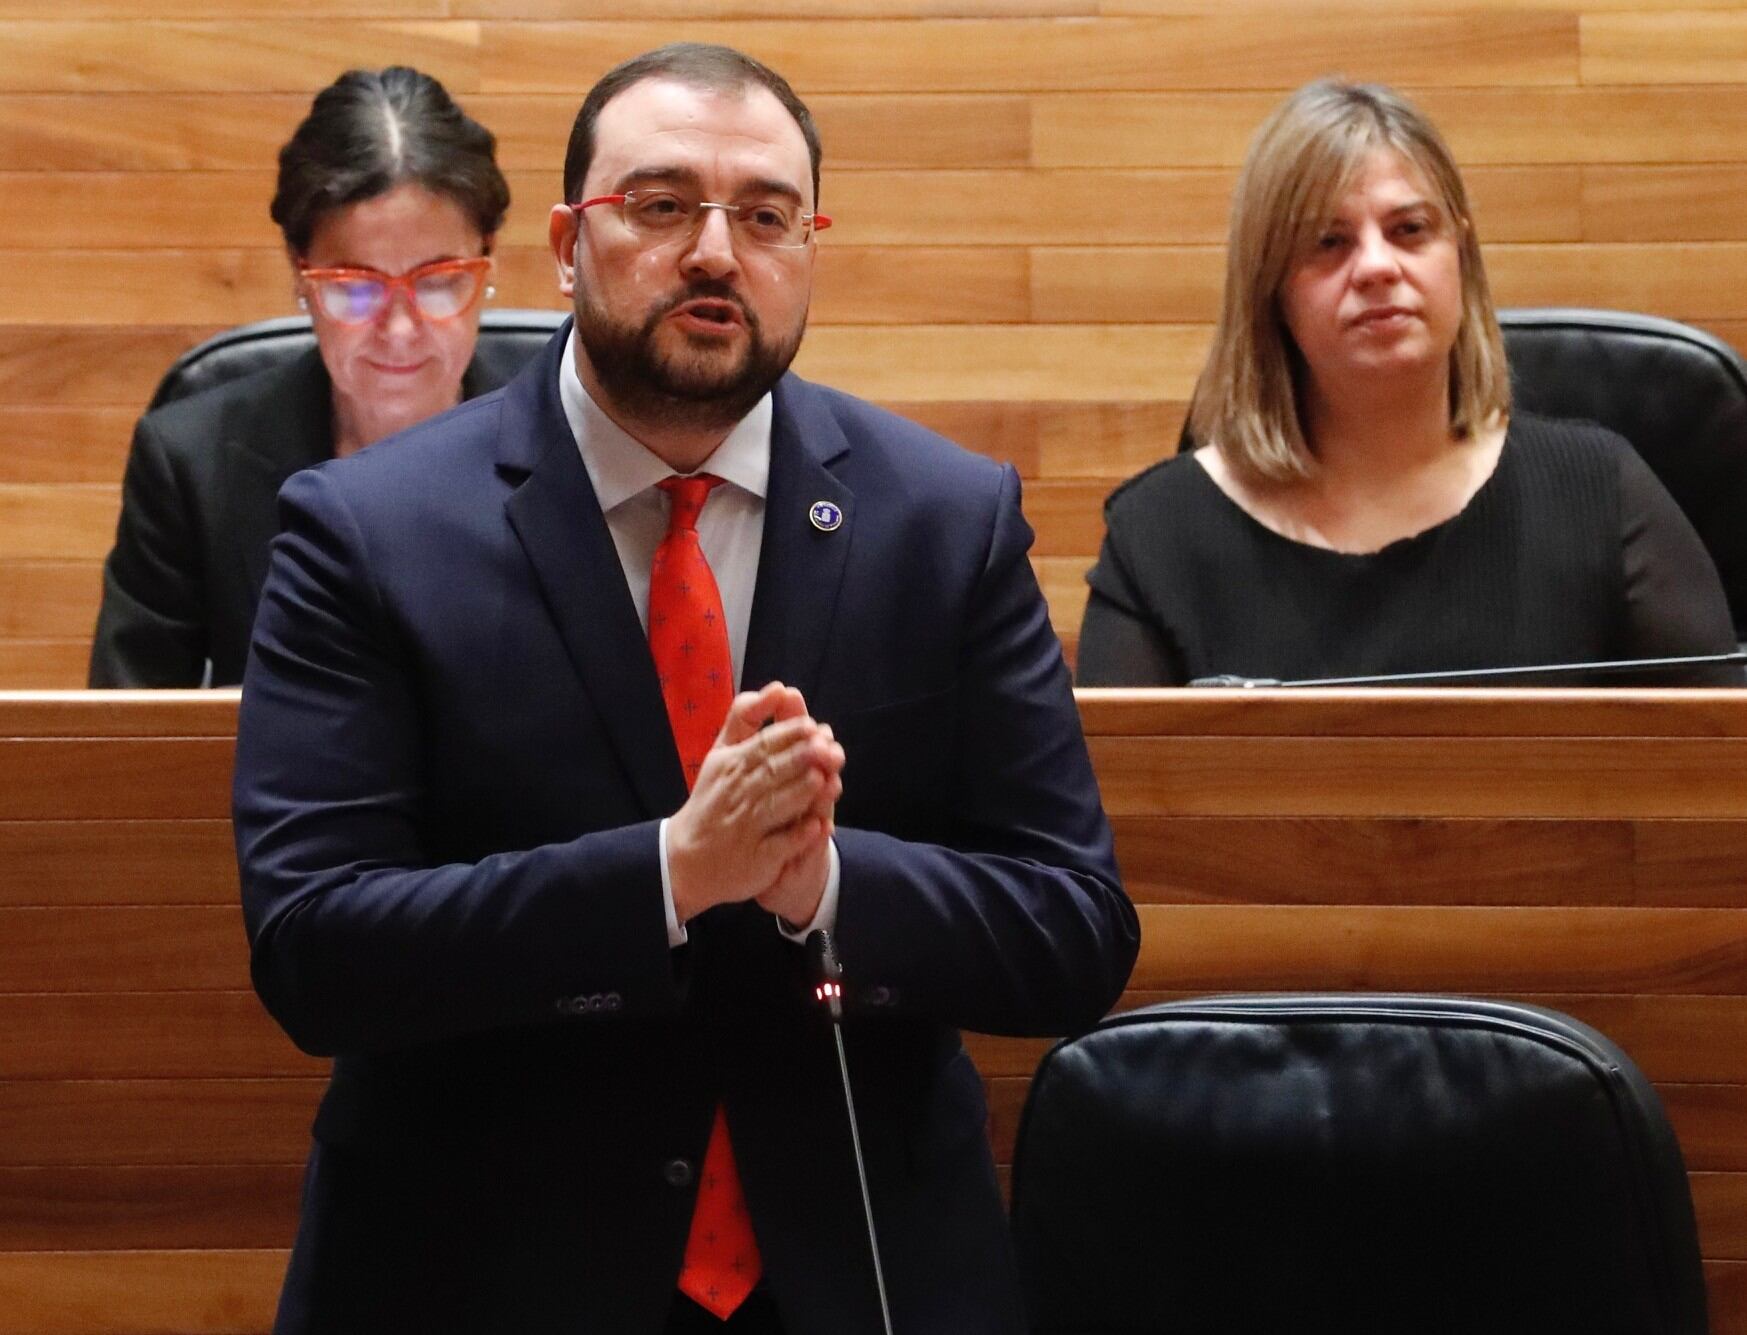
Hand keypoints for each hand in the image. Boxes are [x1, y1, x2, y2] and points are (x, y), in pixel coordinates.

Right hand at [667, 683, 843, 922]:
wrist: (687, 858)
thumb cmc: (713, 799)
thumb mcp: (722, 753)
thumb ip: (746, 718)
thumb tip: (779, 687)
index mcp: (731, 765)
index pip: (763, 745)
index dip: (789, 736)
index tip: (814, 726)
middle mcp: (737, 794)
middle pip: (770, 773)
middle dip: (799, 759)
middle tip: (826, 749)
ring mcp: (746, 828)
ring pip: (774, 807)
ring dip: (798, 793)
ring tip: (822, 781)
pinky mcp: (756, 859)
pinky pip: (778, 846)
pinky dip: (797, 836)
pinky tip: (818, 826)